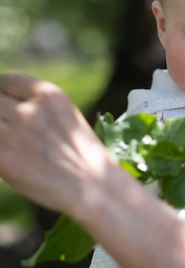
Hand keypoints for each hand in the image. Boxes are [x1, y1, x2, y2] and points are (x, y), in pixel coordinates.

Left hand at [0, 73, 113, 216]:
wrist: (92, 185)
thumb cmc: (84, 156)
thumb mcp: (67, 118)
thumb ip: (38, 110)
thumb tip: (9, 110)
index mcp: (50, 96)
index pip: (9, 81)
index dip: (3, 92)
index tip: (4, 102)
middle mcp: (30, 110)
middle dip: (0, 114)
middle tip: (11, 128)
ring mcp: (14, 133)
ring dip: (0, 132)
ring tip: (15, 145)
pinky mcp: (2, 158)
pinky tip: (10, 160)